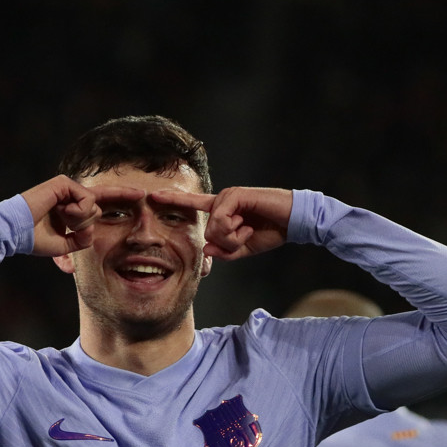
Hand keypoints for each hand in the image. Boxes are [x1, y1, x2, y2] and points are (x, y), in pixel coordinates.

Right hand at [20, 176, 145, 256]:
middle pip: (99, 208)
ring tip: (61, 221)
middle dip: (88, 223)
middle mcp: (71, 194)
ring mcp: (67, 187)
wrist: (15, 232)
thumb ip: (82, 239)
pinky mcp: (63, 183)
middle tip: (69, 223)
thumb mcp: (64, 245)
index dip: (121, 197)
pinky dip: (77, 213)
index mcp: (71, 207)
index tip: (142, 195)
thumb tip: (92, 234)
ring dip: (79, 222)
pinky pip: (86, 200)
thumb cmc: (34, 239)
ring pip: (93, 207)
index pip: (101, 201)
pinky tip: (61, 213)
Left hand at [150, 187, 293, 260]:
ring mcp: (228, 196)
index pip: (193, 205)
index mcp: (222, 211)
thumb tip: (206, 249)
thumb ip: (224, 251)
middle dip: (226, 243)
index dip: (173, 200)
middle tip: (245, 235)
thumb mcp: (244, 248)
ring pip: (213, 228)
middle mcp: (222, 201)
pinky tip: (248, 225)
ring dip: (232, 237)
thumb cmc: (271, 232)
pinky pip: (220, 220)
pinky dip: (234, 230)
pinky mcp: (235, 195)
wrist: (293, 222)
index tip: (153, 195)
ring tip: (249, 228)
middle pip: (207, 232)